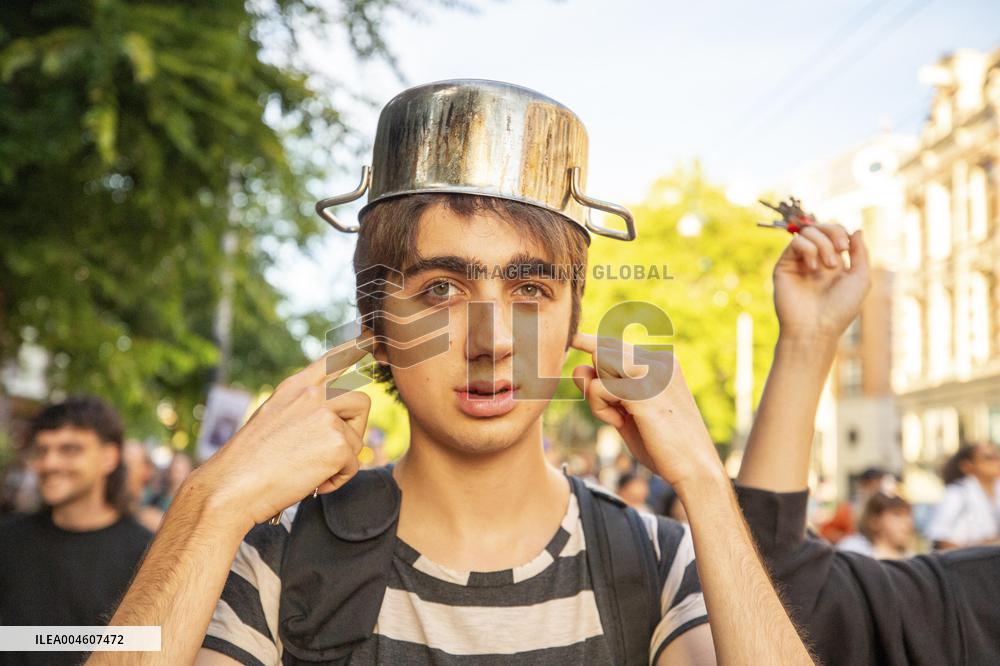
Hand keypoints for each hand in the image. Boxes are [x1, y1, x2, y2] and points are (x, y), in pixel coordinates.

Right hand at [196, 331, 374, 525]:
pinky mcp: (337, 443)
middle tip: (330, 452)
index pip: (332, 360)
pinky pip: (353, 465)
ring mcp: (326, 416)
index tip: (370, 337)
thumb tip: (331, 417)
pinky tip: (313, 483)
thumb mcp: (273, 417)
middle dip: (353, 429)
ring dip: (343, 457)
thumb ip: (302, 408)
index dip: (355, 348)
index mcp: (294, 387)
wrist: (232, 486)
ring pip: (357, 437)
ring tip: (314, 469)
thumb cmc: (249, 461)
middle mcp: (312, 395)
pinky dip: (337, 480)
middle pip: (361, 401)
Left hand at [570, 333, 723, 489]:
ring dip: (596, 394)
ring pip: (600, 360)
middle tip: (615, 413)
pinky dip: (599, 408)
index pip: (616, 344)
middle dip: (597, 380)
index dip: (592, 345)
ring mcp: (653, 372)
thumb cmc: (663, 445)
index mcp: (663, 363)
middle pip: (603, 349)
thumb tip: (576, 369)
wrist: (695, 470)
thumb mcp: (627, 413)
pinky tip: (618, 423)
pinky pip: (598, 387)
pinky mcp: (642, 390)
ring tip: (617, 418)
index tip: (574, 339)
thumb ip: (604, 391)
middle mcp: (659, 361)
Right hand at [774, 224, 870, 341]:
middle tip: (840, 250)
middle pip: (821, 227)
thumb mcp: (860, 279)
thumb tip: (856, 229)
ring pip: (808, 232)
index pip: (834, 233)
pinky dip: (808, 249)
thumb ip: (861, 253)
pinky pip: (795, 242)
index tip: (846, 247)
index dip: (840, 232)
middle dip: (833, 232)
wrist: (816, 328)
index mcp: (833, 263)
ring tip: (827, 267)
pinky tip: (812, 268)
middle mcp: (815, 260)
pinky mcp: (784, 266)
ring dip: (823, 244)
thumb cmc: (840, 309)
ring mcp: (799, 262)